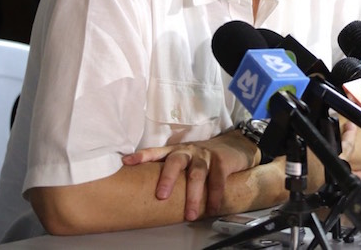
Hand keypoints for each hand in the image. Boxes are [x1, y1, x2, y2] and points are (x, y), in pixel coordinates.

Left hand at [122, 130, 257, 220]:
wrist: (234, 146)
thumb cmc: (203, 158)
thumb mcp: (186, 159)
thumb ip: (171, 170)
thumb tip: (148, 194)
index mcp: (176, 151)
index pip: (156, 152)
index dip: (142, 156)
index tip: (126, 162)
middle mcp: (189, 151)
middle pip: (176, 161)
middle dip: (168, 178)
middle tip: (162, 196)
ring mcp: (205, 155)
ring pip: (197, 174)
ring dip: (193, 196)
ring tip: (191, 215)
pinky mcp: (221, 161)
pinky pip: (217, 180)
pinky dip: (215, 196)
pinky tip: (212, 208)